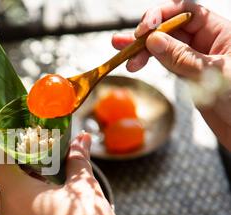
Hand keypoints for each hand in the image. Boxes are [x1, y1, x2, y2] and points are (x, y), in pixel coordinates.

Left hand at [0, 133, 160, 214]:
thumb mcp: (84, 186)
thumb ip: (77, 159)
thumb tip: (82, 139)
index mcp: (17, 194)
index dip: (5, 148)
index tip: (19, 145)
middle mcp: (6, 214)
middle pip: (3, 182)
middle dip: (21, 174)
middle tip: (45, 173)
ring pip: (4, 204)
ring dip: (18, 195)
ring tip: (45, 196)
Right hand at [112, 0, 230, 149]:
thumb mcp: (212, 76)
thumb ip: (182, 58)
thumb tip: (153, 41)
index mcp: (222, 33)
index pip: (187, 12)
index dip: (164, 14)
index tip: (146, 28)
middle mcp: (208, 41)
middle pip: (171, 27)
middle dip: (146, 33)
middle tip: (127, 43)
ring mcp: (196, 58)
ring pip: (164, 45)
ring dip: (141, 48)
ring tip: (120, 51)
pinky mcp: (188, 74)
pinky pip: (164, 61)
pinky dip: (148, 61)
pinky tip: (134, 62)